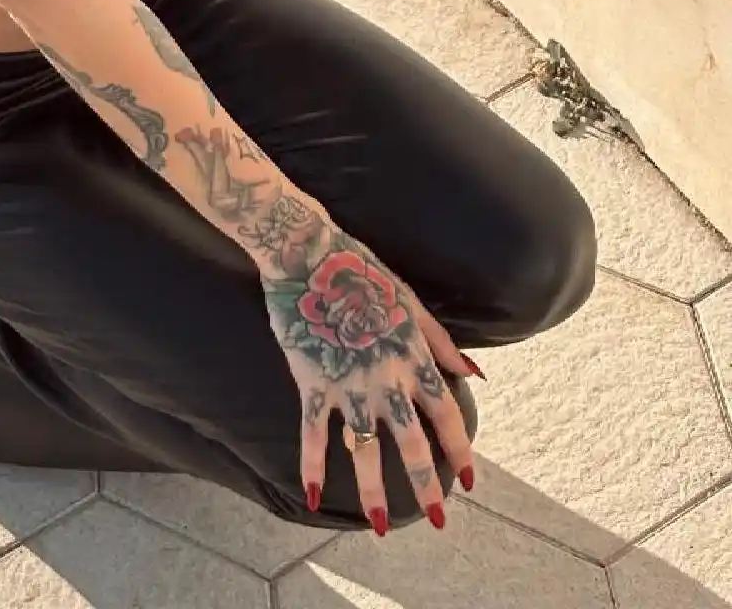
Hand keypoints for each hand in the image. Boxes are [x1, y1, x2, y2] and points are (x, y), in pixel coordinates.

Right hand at [257, 212, 476, 532]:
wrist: (306, 254)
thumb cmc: (360, 270)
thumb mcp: (409, 300)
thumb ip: (441, 341)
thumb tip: (474, 372)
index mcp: (413, 356)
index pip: (445, 413)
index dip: (460, 449)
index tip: (470, 480)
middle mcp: (385, 378)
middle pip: (412, 442)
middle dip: (426, 484)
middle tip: (438, 519)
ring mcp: (347, 384)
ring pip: (365, 448)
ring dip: (372, 489)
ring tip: (379, 526)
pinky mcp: (312, 383)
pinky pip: (312, 433)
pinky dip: (312, 465)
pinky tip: (315, 495)